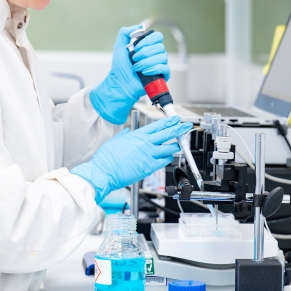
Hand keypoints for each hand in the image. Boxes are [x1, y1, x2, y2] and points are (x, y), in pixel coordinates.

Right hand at [70, 116, 191, 203]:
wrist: (105, 171)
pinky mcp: (149, 167)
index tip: (176, 119)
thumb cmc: (107, 158)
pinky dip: (167, 159)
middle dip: (179, 129)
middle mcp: (145, 144)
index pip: (158, 126)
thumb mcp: (115, 141)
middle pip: (167, 134)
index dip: (169, 122)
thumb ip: (124, 135)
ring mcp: (149, 155)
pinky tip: (168, 158)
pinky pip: (164, 162)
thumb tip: (127, 132)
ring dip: (175, 146)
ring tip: (178, 144)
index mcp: (137, 135)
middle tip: (186, 126)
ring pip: (169, 149)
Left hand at [89, 25, 169, 123]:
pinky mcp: (162, 76)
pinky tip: (145, 72)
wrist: (120, 84)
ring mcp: (159, 65)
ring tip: (137, 67)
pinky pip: (165, 68)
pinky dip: (154, 69)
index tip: (137, 47)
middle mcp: (155, 55)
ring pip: (162, 57)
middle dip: (145, 53)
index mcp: (148, 47)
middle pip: (160, 47)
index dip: (148, 40)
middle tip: (135, 59)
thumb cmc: (120, 68)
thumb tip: (139, 27)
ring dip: (146, 62)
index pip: (158, 36)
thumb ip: (125, 33)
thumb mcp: (119, 47)